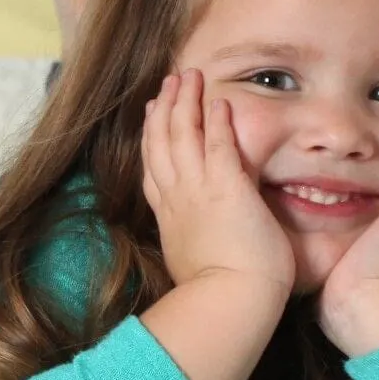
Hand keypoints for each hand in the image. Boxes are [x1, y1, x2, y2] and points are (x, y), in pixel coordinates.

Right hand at [142, 70, 294, 302]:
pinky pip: (219, 144)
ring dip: (185, 103)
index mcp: (170, 218)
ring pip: (183, 135)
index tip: (151, 117)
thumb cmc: (218, 296)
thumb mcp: (193, 265)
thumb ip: (193, 246)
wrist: (227, 303)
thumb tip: (198, 246)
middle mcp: (178, 198)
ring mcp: (198, 190)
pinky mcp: (227, 187)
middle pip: (161, 143)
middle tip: (167, 84)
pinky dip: (217, 121)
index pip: (154, 171)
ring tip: (188, 76)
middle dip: (164, 110)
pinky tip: (219, 101)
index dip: (151, 140)